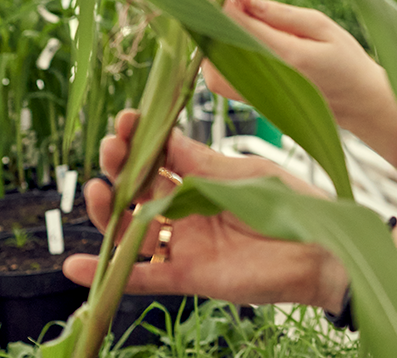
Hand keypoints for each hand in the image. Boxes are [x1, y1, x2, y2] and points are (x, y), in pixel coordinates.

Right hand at [60, 110, 346, 308]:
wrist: (323, 247)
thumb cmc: (292, 202)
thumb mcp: (245, 172)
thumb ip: (201, 161)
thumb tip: (163, 136)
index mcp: (201, 178)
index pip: (158, 156)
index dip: (138, 139)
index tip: (124, 120)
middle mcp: (187, 210)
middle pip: (138, 190)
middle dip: (119, 168)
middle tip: (110, 149)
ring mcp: (185, 243)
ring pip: (131, 230)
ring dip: (107, 213)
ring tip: (97, 193)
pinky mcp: (188, 275)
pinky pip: (141, 276)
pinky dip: (109, 274)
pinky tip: (74, 265)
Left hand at [191, 0, 396, 144]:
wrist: (358, 103)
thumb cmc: (346, 60)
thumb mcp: (322, 26)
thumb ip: (282, 14)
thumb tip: (246, 0)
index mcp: (287, 55)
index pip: (238, 23)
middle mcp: (267, 79)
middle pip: (217, 43)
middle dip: (209, 11)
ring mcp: (257, 94)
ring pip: (212, 65)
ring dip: (209, 33)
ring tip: (222, 6)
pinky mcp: (253, 100)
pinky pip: (220, 79)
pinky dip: (215, 53)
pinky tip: (227, 31)